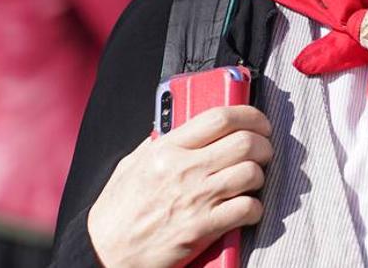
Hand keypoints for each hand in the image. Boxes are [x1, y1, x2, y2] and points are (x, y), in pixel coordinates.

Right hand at [87, 105, 272, 267]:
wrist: (104, 254)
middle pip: (245, 142)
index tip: (259, 122)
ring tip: (251, 181)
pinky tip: (246, 209)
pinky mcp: (202, 228)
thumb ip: (160, 143)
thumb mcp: (131, 166)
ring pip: (251, 173)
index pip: (219, 117)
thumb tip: (184, 126)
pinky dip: (254, 208)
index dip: (250, 115)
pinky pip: (247, 208)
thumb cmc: (116, 213)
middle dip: (263, 145)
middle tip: (262, 151)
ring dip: (259, 176)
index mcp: (166, 149)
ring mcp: (195, 199)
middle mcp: (183, 170)